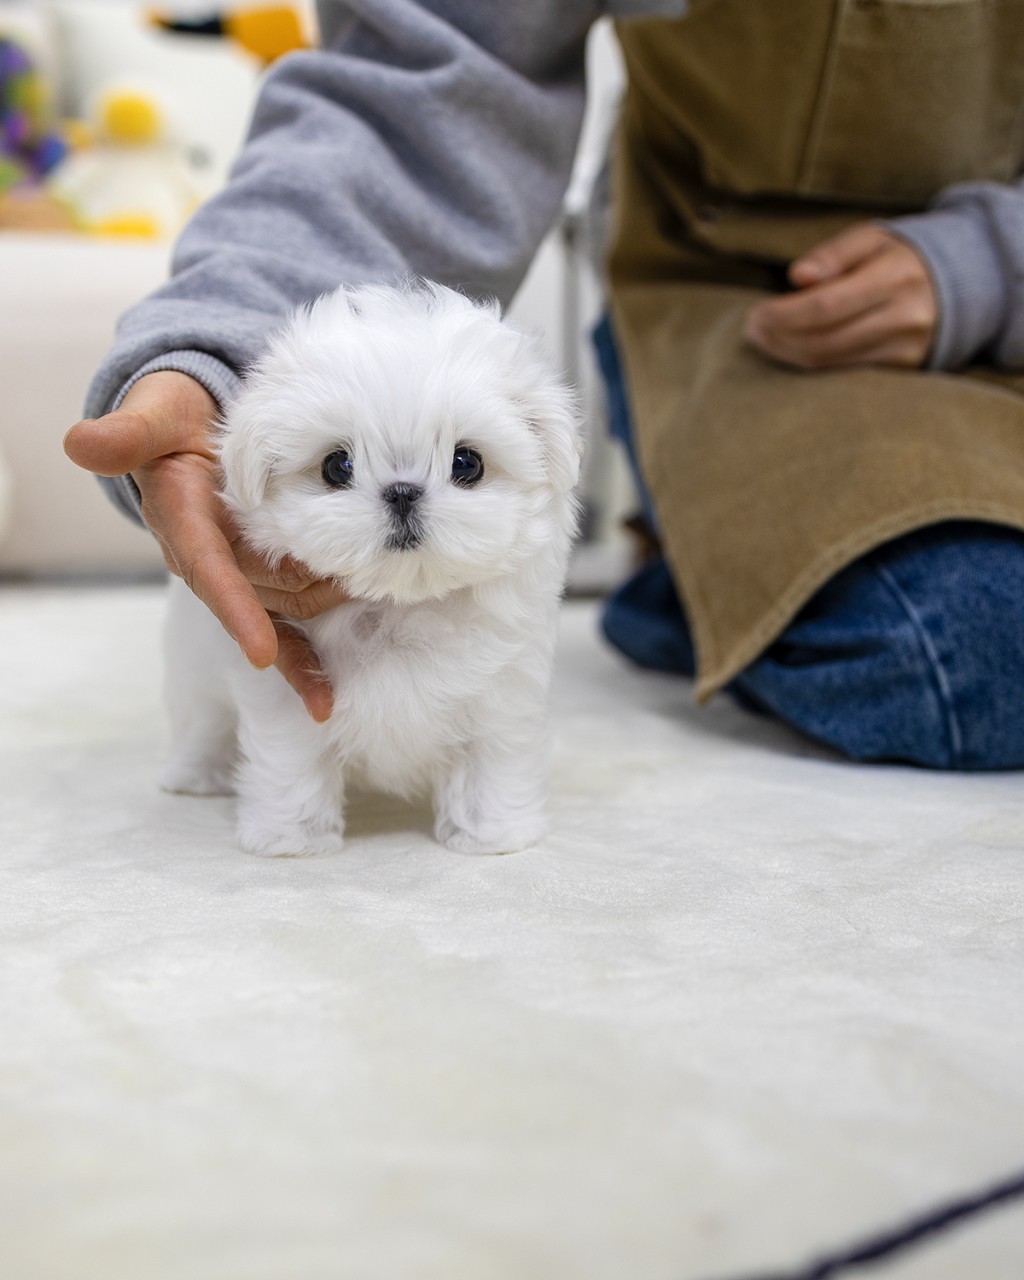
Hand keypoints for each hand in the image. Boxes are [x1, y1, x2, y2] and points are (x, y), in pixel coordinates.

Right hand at [63, 370, 343, 720]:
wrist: (190, 430)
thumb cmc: (174, 422)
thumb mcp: (154, 416)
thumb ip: (128, 432)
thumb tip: (80, 442)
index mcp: (182, 524)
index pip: (209, 572)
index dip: (236, 610)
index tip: (261, 652)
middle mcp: (209, 561)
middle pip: (263, 591)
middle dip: (308, 589)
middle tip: (361, 568)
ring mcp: (238, 577)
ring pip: (284, 608)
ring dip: (323, 607)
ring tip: (371, 588)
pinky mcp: (261, 583)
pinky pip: (284, 632)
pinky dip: (304, 666)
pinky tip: (325, 702)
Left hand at [744, 223, 936, 369]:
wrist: (963, 282)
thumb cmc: (899, 256)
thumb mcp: (871, 239)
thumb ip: (833, 254)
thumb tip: (797, 276)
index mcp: (896, 276)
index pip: (826, 305)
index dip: (783, 315)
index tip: (755, 314)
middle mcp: (904, 316)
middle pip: (824, 339)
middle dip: (779, 337)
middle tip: (752, 329)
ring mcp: (905, 347)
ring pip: (830, 361)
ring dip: (788, 353)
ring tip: (765, 339)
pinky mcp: (903, 369)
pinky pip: (844, 372)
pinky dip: (811, 362)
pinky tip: (792, 349)